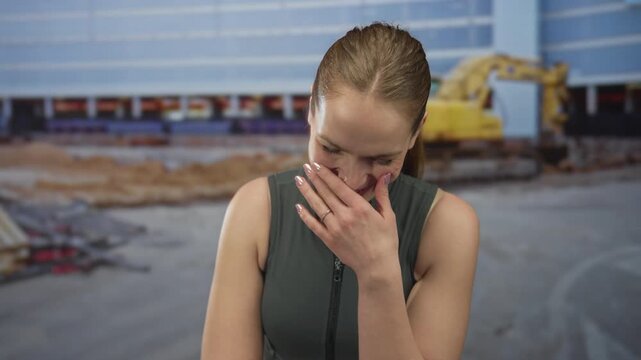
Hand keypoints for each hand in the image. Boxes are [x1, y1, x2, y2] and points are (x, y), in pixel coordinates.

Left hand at [294, 162, 398, 276]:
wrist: (377, 267)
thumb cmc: (386, 241)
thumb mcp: (388, 216)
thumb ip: (382, 194)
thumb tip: (384, 176)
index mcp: (360, 208)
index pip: (339, 187)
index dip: (326, 175)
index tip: (317, 165)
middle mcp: (345, 216)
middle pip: (326, 193)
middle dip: (314, 179)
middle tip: (305, 167)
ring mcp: (335, 228)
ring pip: (318, 206)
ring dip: (307, 192)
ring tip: (298, 181)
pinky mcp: (329, 240)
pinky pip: (314, 225)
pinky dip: (305, 216)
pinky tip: (298, 206)